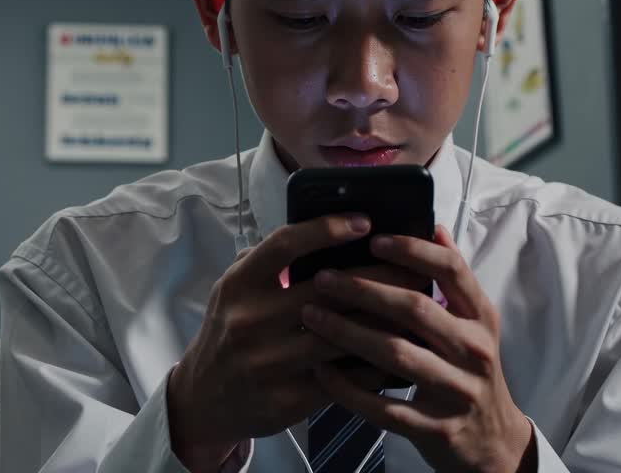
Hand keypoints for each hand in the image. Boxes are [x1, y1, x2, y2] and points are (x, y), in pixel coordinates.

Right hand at [167, 215, 394, 470]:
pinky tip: (398, 349)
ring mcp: (268, 362)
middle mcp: (250, 320)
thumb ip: (267, 260)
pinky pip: (343, 377)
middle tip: (412, 267)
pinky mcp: (287, 399)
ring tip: (415, 307)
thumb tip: (320, 229)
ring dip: (383, 321)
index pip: (284, 245)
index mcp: (238, 285)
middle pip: (326, 290)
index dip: (326, 229)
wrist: (204, 398)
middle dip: (376, 277)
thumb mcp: (232, 289)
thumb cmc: (228, 331)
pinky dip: (374, 363)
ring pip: (341, 336)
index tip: (364, 221)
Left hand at [303, 225, 536, 472]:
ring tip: (312, 316)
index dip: (412, 250)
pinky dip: (349, 388)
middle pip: (415, 309)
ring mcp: (458, 390)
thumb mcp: (473, 324)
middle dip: (363, 290)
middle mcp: (474, 349)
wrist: (492, 441)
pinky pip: (385, 406)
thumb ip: (453, 281)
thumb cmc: (469, 370)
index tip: (372, 239)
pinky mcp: (437, 427)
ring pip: (396, 355)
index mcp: (481, 316)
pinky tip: (321, 371)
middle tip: (322, 278)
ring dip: (347, 333)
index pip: (450, 270)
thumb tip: (435, 227)